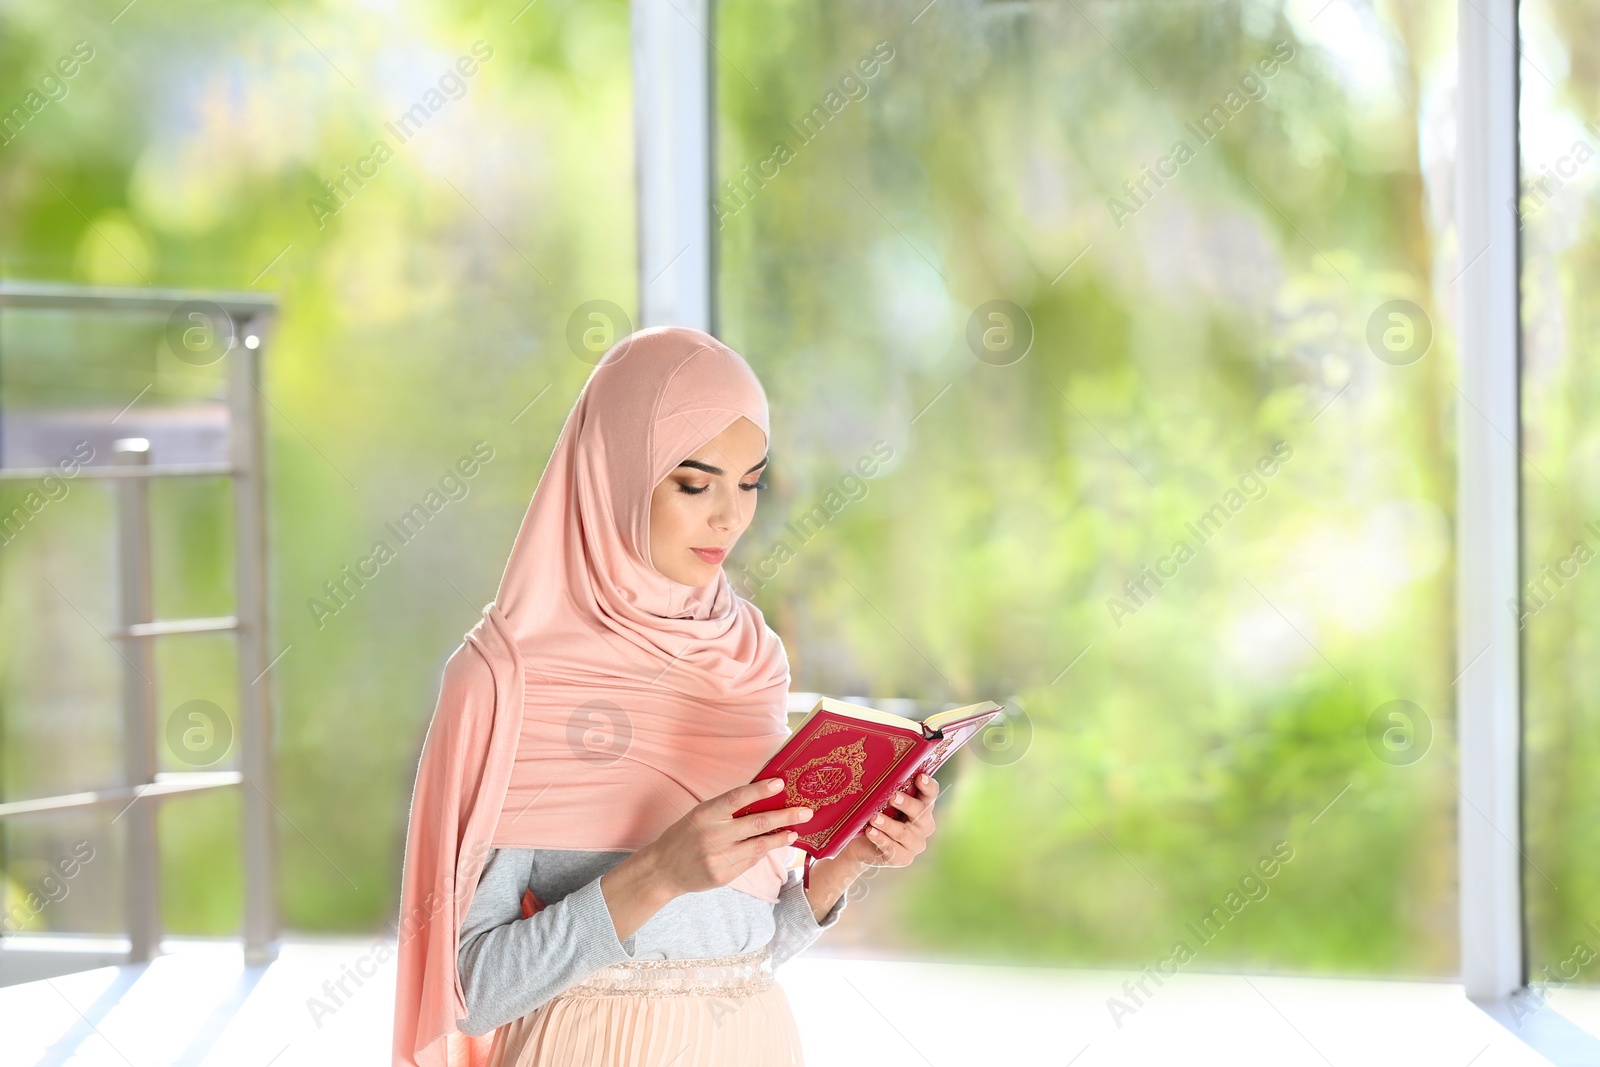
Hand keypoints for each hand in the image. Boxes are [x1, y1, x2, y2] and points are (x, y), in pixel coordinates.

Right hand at [641, 778, 813, 896]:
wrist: (663, 869)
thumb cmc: (685, 835)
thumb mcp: (700, 814)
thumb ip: (727, 809)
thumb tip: (763, 798)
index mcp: (706, 814)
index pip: (737, 798)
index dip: (759, 790)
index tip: (780, 783)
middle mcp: (713, 835)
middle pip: (757, 823)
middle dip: (786, 816)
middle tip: (806, 812)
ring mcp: (719, 858)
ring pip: (760, 846)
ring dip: (781, 837)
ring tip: (794, 831)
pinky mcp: (724, 875)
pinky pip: (750, 861)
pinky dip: (762, 852)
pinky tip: (769, 846)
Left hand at [836, 772, 939, 869]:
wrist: (861, 843)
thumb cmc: (875, 814)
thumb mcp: (882, 801)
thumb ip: (887, 790)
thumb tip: (877, 769)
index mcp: (923, 806)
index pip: (931, 794)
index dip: (928, 786)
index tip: (920, 777)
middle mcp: (924, 825)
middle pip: (921, 813)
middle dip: (907, 804)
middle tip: (893, 796)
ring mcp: (915, 844)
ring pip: (904, 833)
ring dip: (888, 824)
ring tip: (874, 817)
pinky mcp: (903, 858)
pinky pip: (893, 849)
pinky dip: (881, 839)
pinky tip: (870, 832)